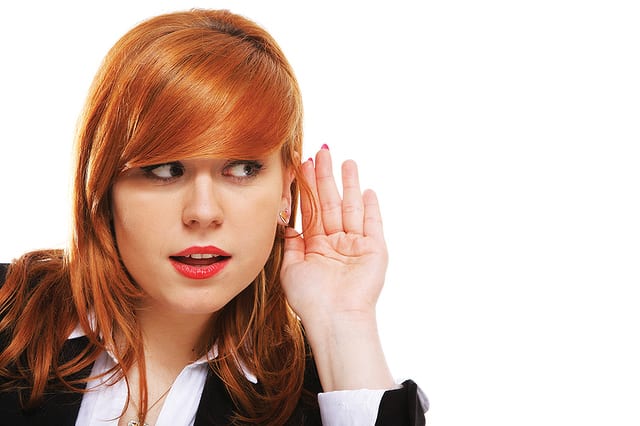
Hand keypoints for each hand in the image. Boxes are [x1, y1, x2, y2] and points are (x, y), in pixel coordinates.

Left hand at [281, 146, 387, 324]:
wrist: (334, 318)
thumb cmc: (310, 299)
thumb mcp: (291, 268)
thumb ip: (290, 244)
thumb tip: (286, 223)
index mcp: (316, 246)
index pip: (311, 210)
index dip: (307, 187)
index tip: (302, 165)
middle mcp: (336, 243)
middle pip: (331, 202)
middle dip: (326, 178)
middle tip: (322, 152)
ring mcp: (356, 245)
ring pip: (351, 207)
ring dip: (349, 185)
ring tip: (346, 162)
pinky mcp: (374, 250)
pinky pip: (373, 224)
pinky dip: (371, 207)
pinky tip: (367, 190)